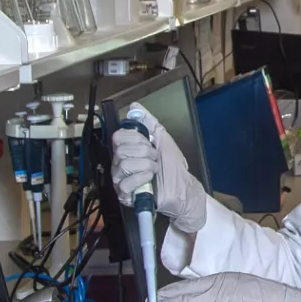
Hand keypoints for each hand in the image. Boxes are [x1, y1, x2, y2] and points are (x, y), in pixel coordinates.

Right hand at [112, 105, 211, 232]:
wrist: (182, 186)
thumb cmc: (172, 164)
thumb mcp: (162, 138)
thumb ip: (148, 122)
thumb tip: (134, 106)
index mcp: (126, 150)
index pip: (118, 137)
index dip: (135, 138)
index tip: (150, 143)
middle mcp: (119, 163)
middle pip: (121, 151)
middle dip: (144, 152)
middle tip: (155, 158)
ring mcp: (120, 179)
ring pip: (124, 165)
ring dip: (145, 165)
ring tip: (155, 169)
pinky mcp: (125, 194)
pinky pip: (125, 183)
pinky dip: (142, 178)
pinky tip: (150, 178)